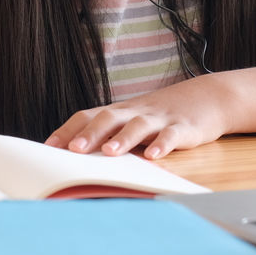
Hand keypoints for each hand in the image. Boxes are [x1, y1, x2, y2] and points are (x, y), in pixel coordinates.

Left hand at [44, 75, 231, 159]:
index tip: (48, 147)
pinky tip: (154, 157)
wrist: (207, 97)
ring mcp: (159, 119)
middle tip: (72, 150)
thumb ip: (110, 136)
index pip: (87, 116)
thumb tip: (77, 157)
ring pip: (138, 126)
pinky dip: (162, 145)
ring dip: (123, 139)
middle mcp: (135, 112)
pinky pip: (171, 136)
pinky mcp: (183, 127)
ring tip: (109, 153)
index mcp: (119, 111)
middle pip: (108, 118)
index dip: (68, 130)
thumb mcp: (133, 121)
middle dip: (89, 134)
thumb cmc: (160, 116)